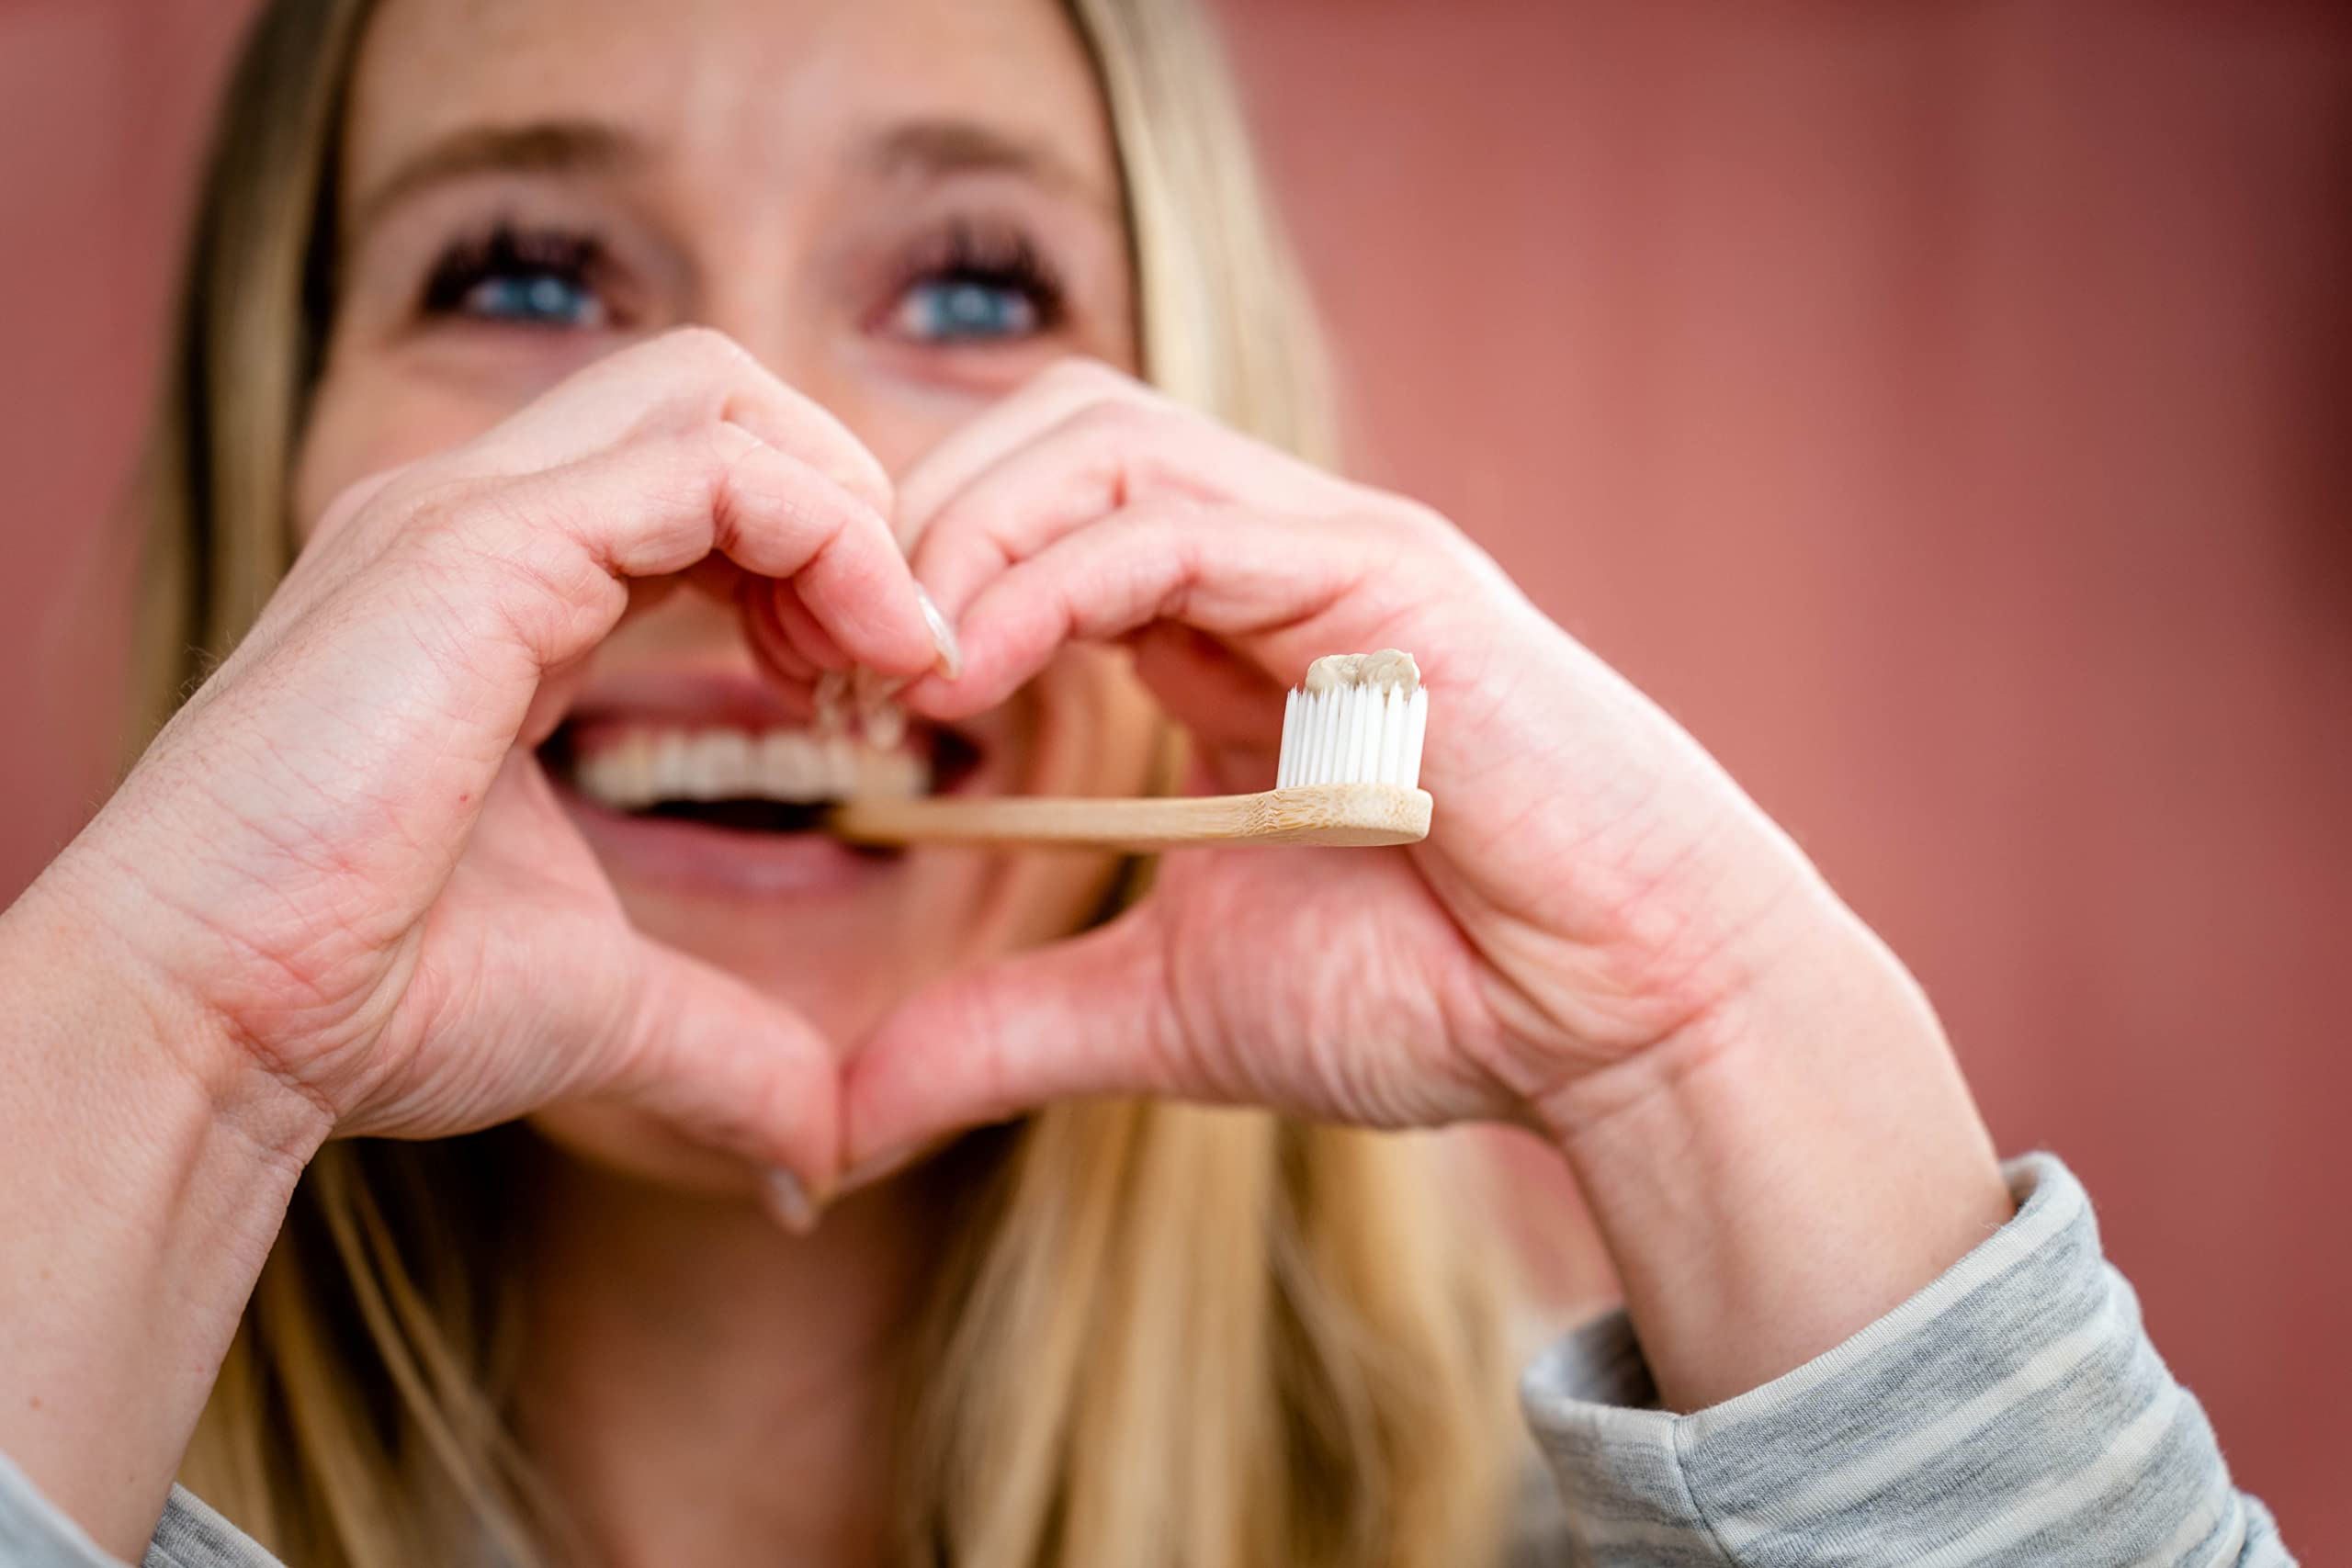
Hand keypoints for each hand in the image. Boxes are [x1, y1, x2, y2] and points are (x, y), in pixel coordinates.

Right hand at [49, 328, 944, 1180]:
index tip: (874, 702)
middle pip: (720, 394)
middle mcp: (480, 520)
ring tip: (887, 663)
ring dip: (848, 515)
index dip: (821, 560)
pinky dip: (830, 539)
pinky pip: (714, 468)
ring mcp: (468, 514)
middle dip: (846, 502)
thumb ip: (729, 1049)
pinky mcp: (477, 545)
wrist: (214, 1028)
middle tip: (890, 666)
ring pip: (721, 396)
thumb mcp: (603, 1006)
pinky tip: (866, 664)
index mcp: (500, 588)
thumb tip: (823, 1155)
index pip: (701, 477)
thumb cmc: (364, 1002)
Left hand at [842, 361, 2008, 1407]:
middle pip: (1046, 430)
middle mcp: (1274, 556)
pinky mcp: (1386, 577)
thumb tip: (836, 1119)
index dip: (910, 572)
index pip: (1032, 507)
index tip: (823, 701)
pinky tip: (969, 672)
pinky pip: (1177, 528)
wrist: (1623, 1023)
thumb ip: (1003, 1030)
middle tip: (832, 669)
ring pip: (1098, 442)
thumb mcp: (1165, 1006)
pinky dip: (1049, 579)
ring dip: (960, 538)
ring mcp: (1332, 550)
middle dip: (910, 525)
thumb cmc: (1435, 993)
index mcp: (1221, 624)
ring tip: (891, 671)